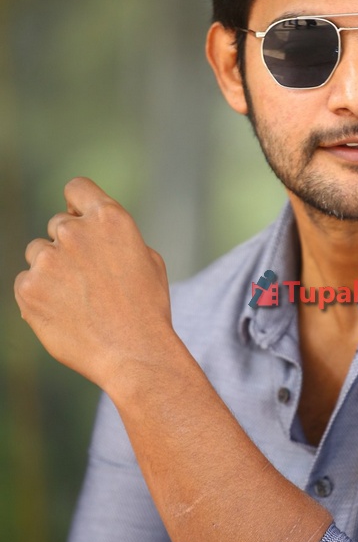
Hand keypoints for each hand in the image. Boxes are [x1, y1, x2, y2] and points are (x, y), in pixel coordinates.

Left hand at [14, 178, 173, 390]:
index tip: (80, 220)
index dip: (78, 204)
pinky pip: (25, 282)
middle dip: (69, 245)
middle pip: (57, 224)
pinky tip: (65, 314)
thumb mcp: (147, 260)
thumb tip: (94, 232)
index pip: (77, 187)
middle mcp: (75, 232)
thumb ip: (115, 237)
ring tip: (78, 299)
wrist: (134, 353)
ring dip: (52, 269)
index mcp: (109, 219)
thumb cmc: (147, 309)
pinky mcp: (28, 288)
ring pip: (38, 253)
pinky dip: (40, 295)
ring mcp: (48, 259)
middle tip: (89, 278)